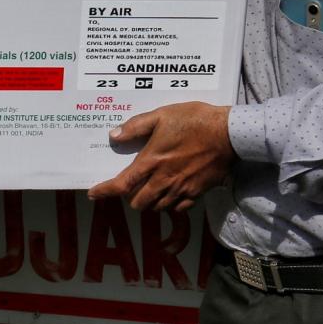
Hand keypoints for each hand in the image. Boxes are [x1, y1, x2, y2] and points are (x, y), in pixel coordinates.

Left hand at [88, 101, 234, 211]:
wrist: (228, 133)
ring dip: (149, 201)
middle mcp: (163, 180)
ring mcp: (181, 189)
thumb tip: (114, 136)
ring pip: (157, 207)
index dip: (105, 191)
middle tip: (132, 184)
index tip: (93, 194)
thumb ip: (136, 127)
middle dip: (130, 196)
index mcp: (152, 161)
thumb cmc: (194, 120)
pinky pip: (177, 208)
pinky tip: (170, 192)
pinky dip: (169, 204)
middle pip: (138, 202)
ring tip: (150, 188)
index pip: (122, 184)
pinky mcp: (197, 193)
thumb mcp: (161, 115)